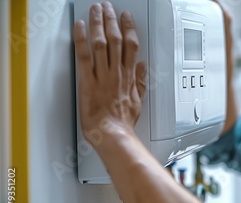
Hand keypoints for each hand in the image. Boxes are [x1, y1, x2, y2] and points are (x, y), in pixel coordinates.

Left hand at [73, 2, 146, 147]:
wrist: (112, 134)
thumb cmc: (123, 122)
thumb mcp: (138, 101)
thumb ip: (140, 81)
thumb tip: (144, 67)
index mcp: (129, 77)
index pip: (132, 46)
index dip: (129, 29)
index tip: (126, 17)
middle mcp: (117, 73)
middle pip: (116, 40)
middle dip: (112, 20)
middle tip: (108, 7)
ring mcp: (102, 76)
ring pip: (101, 43)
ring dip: (98, 24)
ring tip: (96, 10)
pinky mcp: (87, 82)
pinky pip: (84, 56)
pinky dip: (81, 39)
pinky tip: (79, 27)